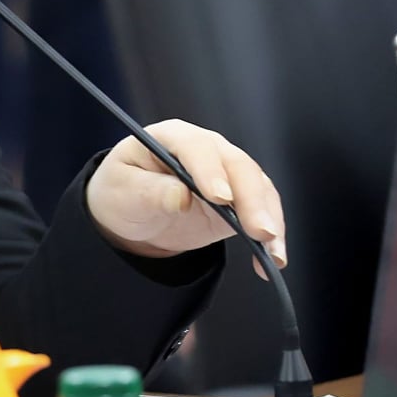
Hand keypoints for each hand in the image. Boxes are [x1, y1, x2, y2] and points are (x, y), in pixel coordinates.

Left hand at [85, 121, 286, 278]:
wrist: (133, 213)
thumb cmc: (123, 191)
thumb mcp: (124, 191)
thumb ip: (150, 192)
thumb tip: (181, 196)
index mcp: (172, 137)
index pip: (197, 148)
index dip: (210, 171)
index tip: (220, 198)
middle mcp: (206, 150)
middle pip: (237, 166)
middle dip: (251, 199)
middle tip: (259, 231)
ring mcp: (227, 173)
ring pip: (258, 187)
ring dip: (269, 218)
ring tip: (273, 252)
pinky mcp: (241, 199)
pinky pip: (263, 211)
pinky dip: (272, 234)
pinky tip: (272, 259)